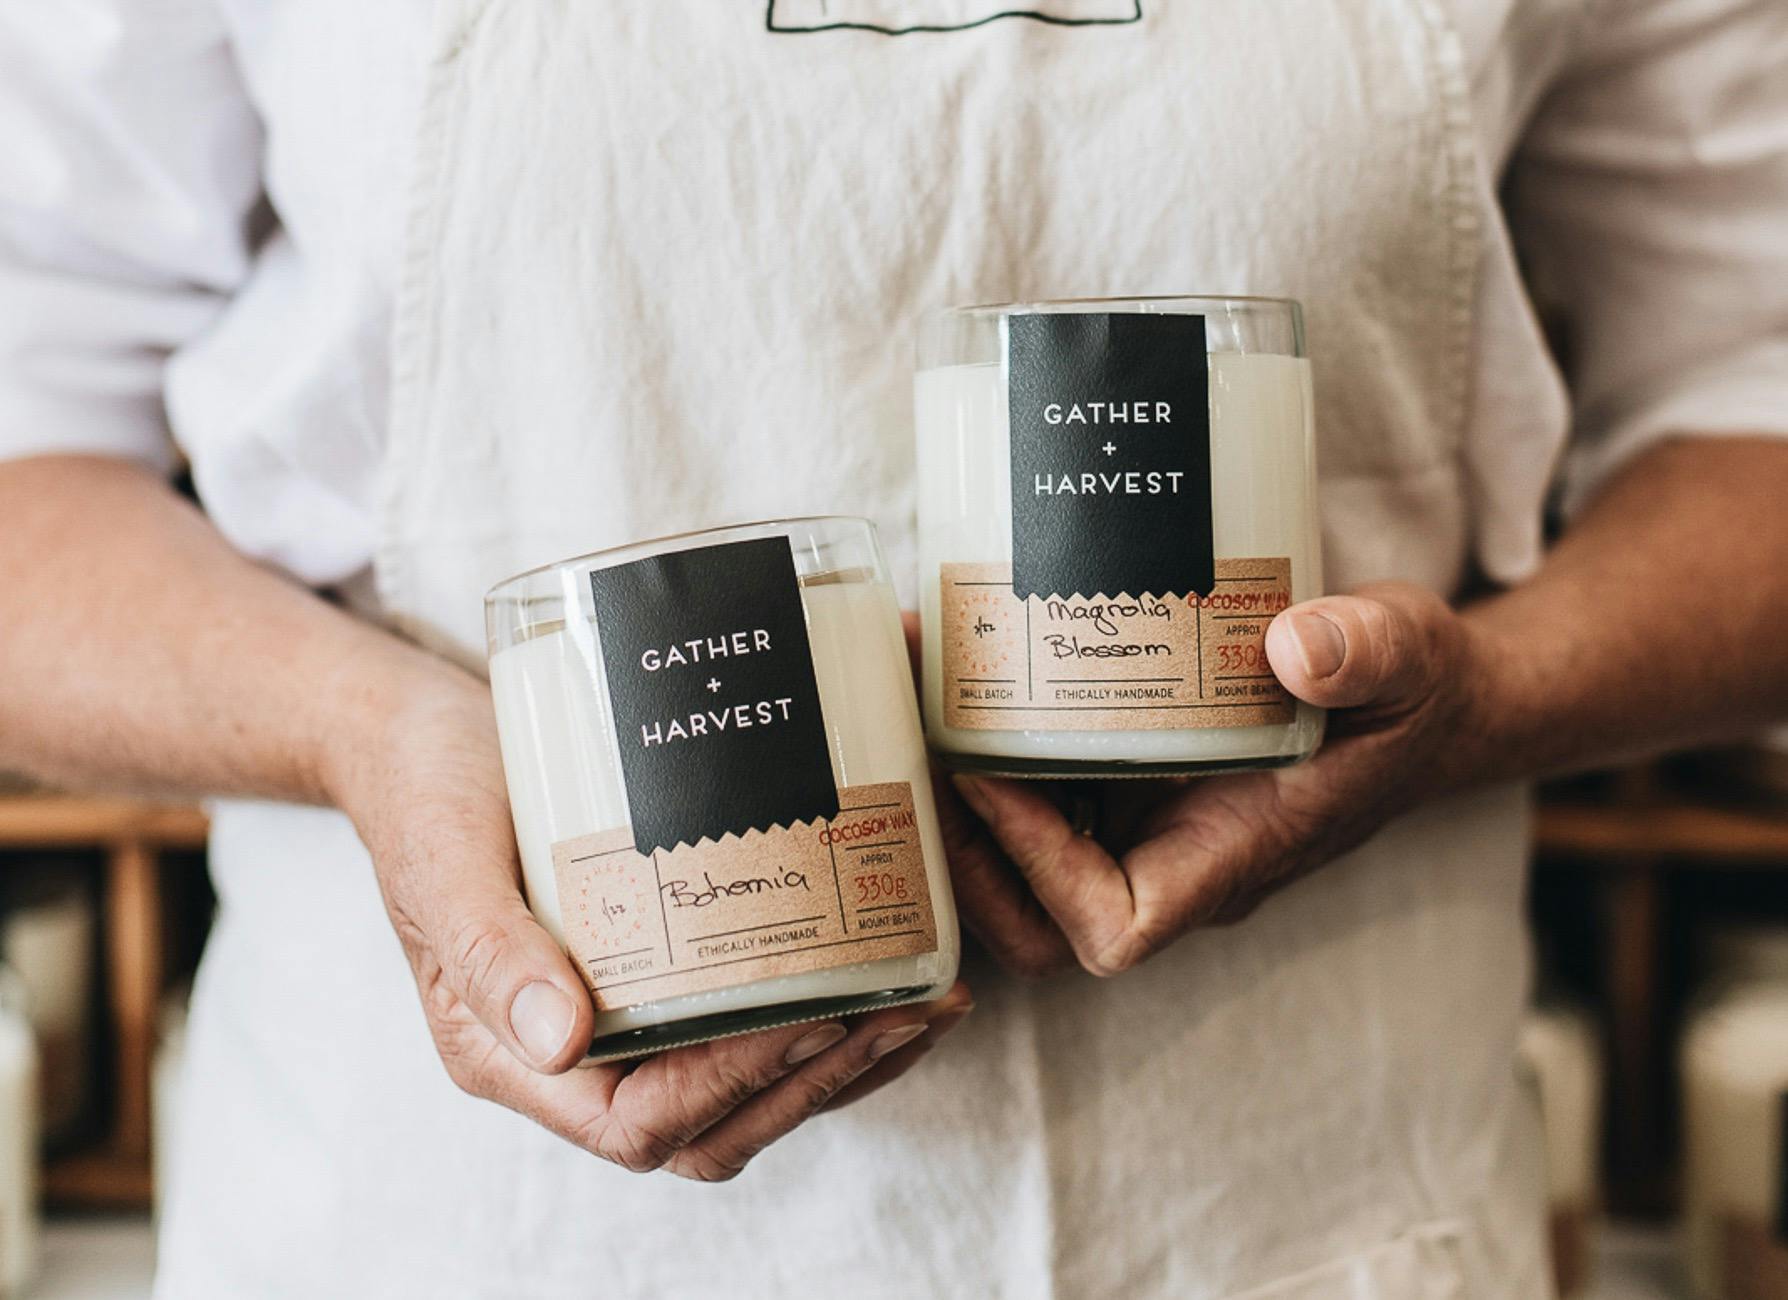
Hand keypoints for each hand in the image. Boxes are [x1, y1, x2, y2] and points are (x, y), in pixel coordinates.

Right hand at [330, 662, 972, 1180]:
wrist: (424, 734)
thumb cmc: (426, 790)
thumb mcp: (443, 859)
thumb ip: (493, 952)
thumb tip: (563, 1041)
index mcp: (510, 1051)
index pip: (638, 1124)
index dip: (735, 1086)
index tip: (816, 1016)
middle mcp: (572, 1054)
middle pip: (709, 1125)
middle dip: (815, 1081)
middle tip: (906, 1013)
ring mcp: (620, 1019)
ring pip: (743, 1090)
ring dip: (840, 1062)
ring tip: (927, 1004)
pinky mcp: (658, 972)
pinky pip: (746, 1028)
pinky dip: (823, 1017)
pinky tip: (886, 972)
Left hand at [949, 583, 1489, 975]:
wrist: (1418, 702)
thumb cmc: (1414, 692)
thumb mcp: (1408, 655)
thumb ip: (1370, 652)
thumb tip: (1300, 648)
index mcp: (1233, 854)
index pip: (1117, 926)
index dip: (1043, 872)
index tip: (1001, 773)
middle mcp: (1175, 859)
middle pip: (1037, 922)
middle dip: (964, 854)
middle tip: (921, 742)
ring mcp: (1146, 829)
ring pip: (1021, 871)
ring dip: (956, 801)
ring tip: (914, 693)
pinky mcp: (1128, 787)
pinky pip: (1037, 804)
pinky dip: (985, 759)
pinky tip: (955, 672)